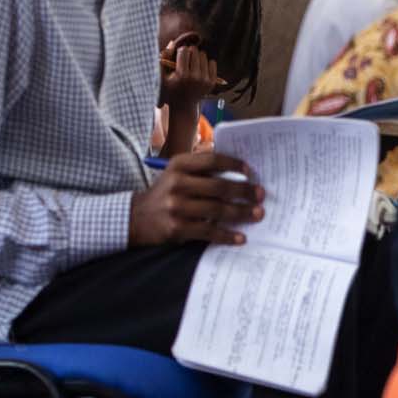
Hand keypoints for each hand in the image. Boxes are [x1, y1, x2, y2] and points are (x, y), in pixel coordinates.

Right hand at [129, 151, 263, 246]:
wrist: (135, 218)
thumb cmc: (165, 192)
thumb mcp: (177, 173)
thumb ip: (201, 168)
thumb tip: (238, 170)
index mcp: (179, 165)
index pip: (212, 160)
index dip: (234, 164)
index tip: (250, 171)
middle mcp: (177, 183)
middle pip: (219, 187)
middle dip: (244, 191)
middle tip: (261, 195)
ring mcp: (176, 207)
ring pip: (217, 210)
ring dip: (241, 212)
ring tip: (258, 214)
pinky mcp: (177, 228)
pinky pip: (208, 232)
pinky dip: (227, 235)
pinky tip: (241, 237)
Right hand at [162, 44, 218, 111]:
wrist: (183, 106)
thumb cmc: (170, 88)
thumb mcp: (161, 75)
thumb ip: (164, 58)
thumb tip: (172, 42)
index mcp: (182, 75)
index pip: (184, 50)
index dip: (180, 51)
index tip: (178, 57)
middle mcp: (195, 77)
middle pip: (195, 51)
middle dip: (189, 52)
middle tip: (185, 60)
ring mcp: (205, 80)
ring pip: (204, 55)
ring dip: (197, 57)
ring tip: (192, 65)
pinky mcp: (212, 82)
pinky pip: (212, 62)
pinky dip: (206, 63)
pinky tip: (200, 69)